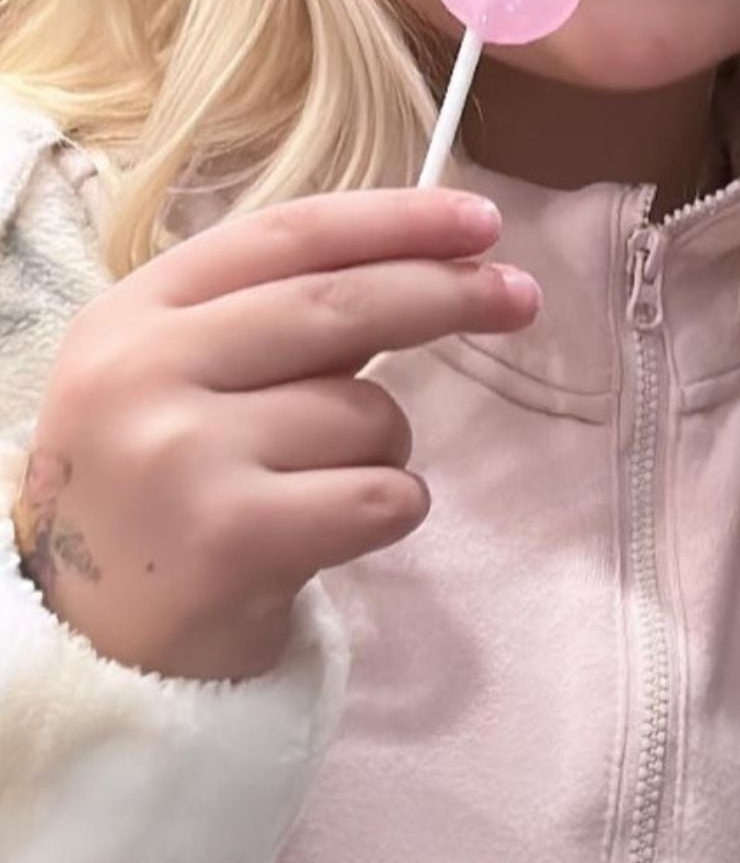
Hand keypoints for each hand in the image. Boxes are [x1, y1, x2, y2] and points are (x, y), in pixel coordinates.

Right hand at [12, 188, 537, 680]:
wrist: (98, 643)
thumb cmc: (168, 492)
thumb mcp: (182, 377)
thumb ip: (279, 317)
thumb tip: (438, 259)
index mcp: (133, 314)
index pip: (286, 236)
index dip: (394, 221)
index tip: (480, 219)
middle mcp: (144, 372)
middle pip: (341, 305)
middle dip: (447, 294)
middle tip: (518, 298)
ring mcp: (183, 454)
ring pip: (366, 411)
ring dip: (386, 446)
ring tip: (322, 486)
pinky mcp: (233, 536)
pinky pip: (380, 493)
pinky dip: (391, 508)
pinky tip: (334, 530)